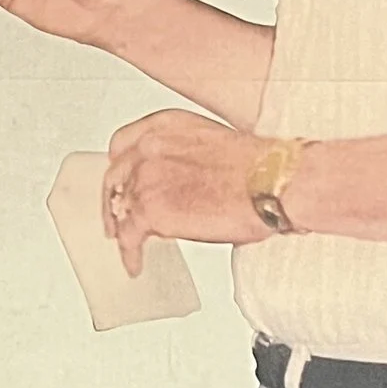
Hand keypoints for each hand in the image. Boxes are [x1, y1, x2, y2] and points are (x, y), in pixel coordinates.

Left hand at [102, 111, 271, 275]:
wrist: (271, 182)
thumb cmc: (259, 166)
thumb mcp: (212, 143)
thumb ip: (183, 156)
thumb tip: (179, 182)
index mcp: (165, 126)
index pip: (122, 144)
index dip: (121, 167)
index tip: (121, 180)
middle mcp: (150, 147)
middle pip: (116, 177)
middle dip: (115, 201)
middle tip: (117, 218)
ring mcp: (147, 178)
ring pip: (121, 209)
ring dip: (124, 229)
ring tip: (129, 245)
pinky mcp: (151, 210)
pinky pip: (129, 236)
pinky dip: (129, 253)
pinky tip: (135, 262)